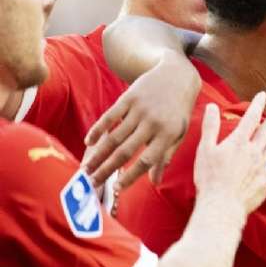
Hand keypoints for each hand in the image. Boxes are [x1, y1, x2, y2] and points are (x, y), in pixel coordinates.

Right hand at [83, 55, 202, 188]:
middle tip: (92, 183)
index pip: (147, 160)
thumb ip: (165, 157)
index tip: (117, 189)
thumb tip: (155, 182)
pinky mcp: (129, 98)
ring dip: (98, 154)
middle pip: (126, 151)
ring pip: (114, 137)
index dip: (131, 176)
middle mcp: (153, 123)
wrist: (177, 76)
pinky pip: (109, 117)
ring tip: (86, 168)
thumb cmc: (178, 111)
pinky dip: (97, 130)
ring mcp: (139, 110)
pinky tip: (88, 143)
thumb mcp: (179, 133)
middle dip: (107, 169)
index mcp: (168, 135)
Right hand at [193, 92, 265, 213]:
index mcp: (238, 142)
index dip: (257, 105)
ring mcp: (262, 166)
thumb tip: (211, 106)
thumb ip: (210, 127)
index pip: (250, 118)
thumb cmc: (209, 178)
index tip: (263, 95)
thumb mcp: (205, 149)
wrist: (222, 205)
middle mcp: (253, 151)